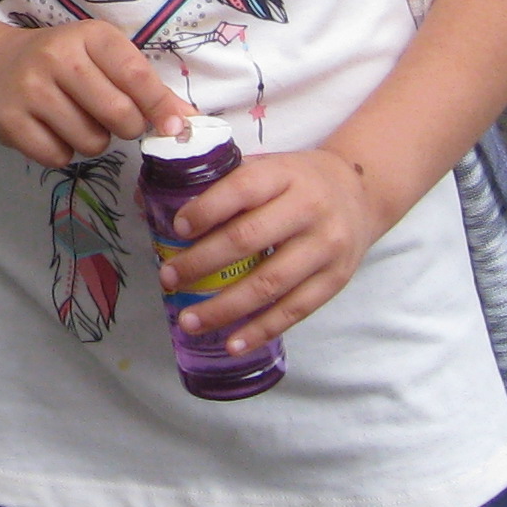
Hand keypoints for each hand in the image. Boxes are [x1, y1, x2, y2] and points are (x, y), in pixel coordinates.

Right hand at [0, 20, 193, 167]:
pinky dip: (63, 152)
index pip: (136, 75)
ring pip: (91, 142)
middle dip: (127, 128)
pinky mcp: (10, 121)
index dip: (161, 107)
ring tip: (76, 119)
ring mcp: (29, 89)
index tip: (176, 128)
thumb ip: (147, 88)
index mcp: (89, 36)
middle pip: (118, 114)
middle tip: (114, 120)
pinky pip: (58, 157)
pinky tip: (52, 130)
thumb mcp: (103, 59)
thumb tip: (188, 122)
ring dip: (94, 141)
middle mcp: (57, 57)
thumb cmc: (63, 61)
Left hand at [157, 148, 388, 353]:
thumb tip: (146, 198)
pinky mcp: (335, 279)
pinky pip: (294, 310)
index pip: (241, 190)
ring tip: (188, 320)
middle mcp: (308, 209)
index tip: (176, 229)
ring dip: (225, 307)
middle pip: (249, 239)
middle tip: (168, 279)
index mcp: (284, 174)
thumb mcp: (266, 165)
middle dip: (202, 263)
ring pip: (269, 283)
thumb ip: (218, 181)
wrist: (361, 192)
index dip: (206, 210)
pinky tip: (232, 341)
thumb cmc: (297, 180)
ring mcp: (325, 247)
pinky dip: (261, 329)